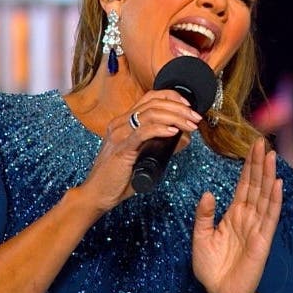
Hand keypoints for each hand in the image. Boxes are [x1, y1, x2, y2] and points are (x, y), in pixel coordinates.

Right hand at [77, 90, 201, 212]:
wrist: (97, 194)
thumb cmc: (117, 179)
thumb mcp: (141, 157)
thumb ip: (158, 145)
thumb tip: (182, 138)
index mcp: (123, 122)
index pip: (150, 98)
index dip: (172, 97)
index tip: (189, 107)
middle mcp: (120, 124)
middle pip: (154, 102)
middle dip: (180, 107)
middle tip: (195, 117)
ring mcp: (119, 135)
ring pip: (151, 114)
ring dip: (176, 117)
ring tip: (190, 125)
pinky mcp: (122, 148)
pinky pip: (143, 132)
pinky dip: (161, 129)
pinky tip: (174, 132)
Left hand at [191, 138, 282, 292]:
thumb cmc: (212, 268)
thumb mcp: (201, 237)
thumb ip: (204, 215)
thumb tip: (208, 193)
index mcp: (233, 215)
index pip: (244, 185)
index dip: (248, 166)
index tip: (252, 147)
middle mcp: (248, 218)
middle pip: (256, 186)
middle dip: (259, 164)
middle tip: (262, 142)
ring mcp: (257, 228)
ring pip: (264, 196)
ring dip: (268, 176)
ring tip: (271, 156)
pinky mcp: (262, 241)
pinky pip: (269, 217)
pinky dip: (274, 200)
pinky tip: (277, 184)